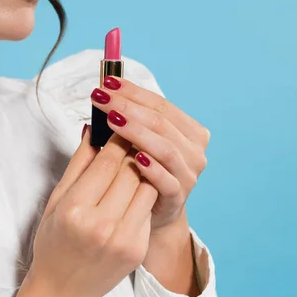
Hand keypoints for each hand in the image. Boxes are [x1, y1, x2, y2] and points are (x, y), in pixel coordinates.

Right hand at [21, 126, 157, 296]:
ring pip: (147, 185)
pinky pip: (148, 207)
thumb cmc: (53, 241)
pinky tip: (135, 185)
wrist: (64, 289)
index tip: (119, 123)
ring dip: (143, 167)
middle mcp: (102, 225)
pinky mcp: (138, 247)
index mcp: (75, 210)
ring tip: (135, 157)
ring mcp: (124, 238)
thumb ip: (78, 164)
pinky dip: (144, 191)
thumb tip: (93, 129)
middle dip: (132, 146)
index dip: (117, 137)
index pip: (108, 161)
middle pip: (131, 170)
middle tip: (132, 132)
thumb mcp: (56, 200)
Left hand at [90, 75, 210, 232]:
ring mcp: (189, 175)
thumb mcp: (138, 141)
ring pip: (165, 148)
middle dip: (128, 106)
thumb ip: (128, 118)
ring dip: (136, 132)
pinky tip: (133, 157)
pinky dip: (151, 168)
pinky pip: (166, 180)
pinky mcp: (178, 197)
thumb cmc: (142, 171)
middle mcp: (195, 151)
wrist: (152, 213)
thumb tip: (102, 92)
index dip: (133, 92)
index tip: (107, 82)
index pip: (161, 104)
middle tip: (101, 97)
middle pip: (161, 122)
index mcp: (190, 131)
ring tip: (111, 120)